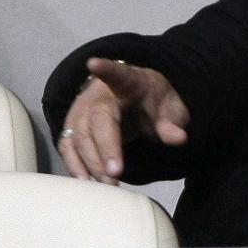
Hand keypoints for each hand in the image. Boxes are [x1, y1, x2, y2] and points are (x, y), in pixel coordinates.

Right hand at [57, 57, 189, 184]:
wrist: (136, 99)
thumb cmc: (154, 103)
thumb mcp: (170, 109)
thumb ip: (172, 123)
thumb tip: (179, 138)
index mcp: (127, 82)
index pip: (117, 73)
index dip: (105, 69)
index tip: (93, 63)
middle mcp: (98, 94)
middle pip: (96, 120)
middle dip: (104, 148)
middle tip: (114, 175)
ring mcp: (81, 109)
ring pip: (78, 136)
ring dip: (90, 162)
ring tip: (106, 185)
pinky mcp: (73, 127)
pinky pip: (67, 146)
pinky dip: (75, 164)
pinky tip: (86, 181)